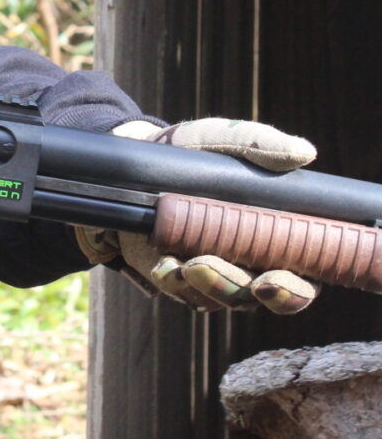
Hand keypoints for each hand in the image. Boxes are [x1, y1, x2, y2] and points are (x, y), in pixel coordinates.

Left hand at [78, 119, 319, 314]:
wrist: (137, 162)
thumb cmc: (193, 152)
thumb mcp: (220, 140)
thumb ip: (258, 144)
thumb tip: (302, 152)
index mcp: (277, 237)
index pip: (300, 281)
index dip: (292, 291)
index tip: (273, 281)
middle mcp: (250, 263)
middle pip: (258, 297)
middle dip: (240, 289)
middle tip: (225, 274)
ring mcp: (213, 274)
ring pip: (218, 298)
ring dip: (206, 285)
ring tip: (188, 265)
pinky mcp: (178, 277)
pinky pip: (180, 292)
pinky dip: (174, 282)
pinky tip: (165, 265)